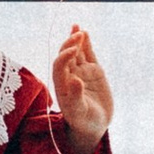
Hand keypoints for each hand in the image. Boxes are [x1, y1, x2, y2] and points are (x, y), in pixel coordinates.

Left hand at [52, 22, 112, 153]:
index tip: (73, 50)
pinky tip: (85, 33)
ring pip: (77, 52)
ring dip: (75, 39)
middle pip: (66, 55)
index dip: (64, 56)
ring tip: (76, 27)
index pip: (60, 65)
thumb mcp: (79, 113)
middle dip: (69, 44)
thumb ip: (75, 97)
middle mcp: (70, 75)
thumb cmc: (83, 122)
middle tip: (76, 34)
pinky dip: (86, 44)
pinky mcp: (94, 72)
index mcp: (62, 84)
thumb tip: (74, 80)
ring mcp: (82, 72)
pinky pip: (88, 55)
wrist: (94, 126)